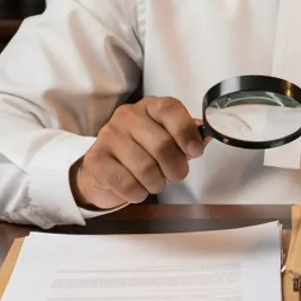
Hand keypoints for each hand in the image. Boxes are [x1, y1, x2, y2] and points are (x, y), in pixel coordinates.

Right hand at [71, 96, 206, 209]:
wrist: (103, 172)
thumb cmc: (140, 154)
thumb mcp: (166, 141)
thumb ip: (186, 139)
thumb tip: (204, 137)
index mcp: (149, 107)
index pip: (170, 109)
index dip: (186, 132)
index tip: (195, 151)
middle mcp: (127, 116)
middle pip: (162, 145)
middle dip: (175, 168)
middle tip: (174, 175)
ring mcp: (108, 136)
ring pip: (146, 168)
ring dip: (156, 183)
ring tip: (153, 182)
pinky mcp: (96, 160)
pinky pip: (128, 184)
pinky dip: (138, 193)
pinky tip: (135, 189)